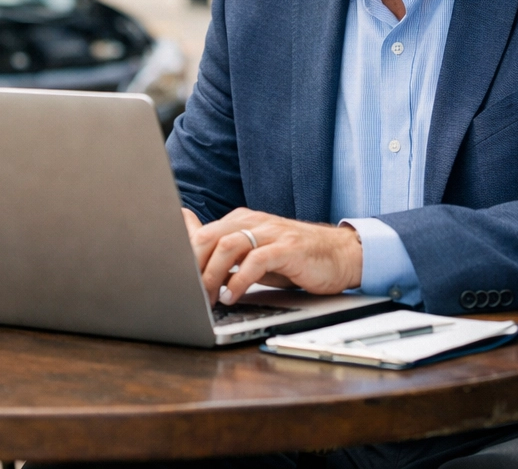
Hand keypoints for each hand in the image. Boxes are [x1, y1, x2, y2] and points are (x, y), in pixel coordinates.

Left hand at [189, 207, 361, 305]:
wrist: (340, 255)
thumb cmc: (293, 256)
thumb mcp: (254, 250)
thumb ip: (223, 246)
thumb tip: (188, 235)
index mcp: (240, 221)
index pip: (201, 234)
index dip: (185, 259)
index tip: (177, 282)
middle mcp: (253, 222)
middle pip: (209, 237)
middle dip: (194, 267)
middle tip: (189, 293)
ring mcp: (271, 233)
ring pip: (228, 246)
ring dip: (213, 274)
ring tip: (210, 298)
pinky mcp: (288, 248)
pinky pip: (256, 261)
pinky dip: (240, 280)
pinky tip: (234, 296)